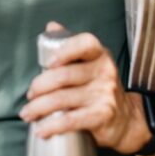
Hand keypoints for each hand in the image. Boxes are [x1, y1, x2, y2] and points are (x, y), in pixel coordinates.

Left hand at [19, 20, 143, 153]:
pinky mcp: (102, 115)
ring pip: (62, 99)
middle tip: (29, 95)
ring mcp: (104, 94)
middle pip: (64, 75)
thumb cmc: (100, 88)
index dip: (65, 50)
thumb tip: (51, 26)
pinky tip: (41, 129)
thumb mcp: (90, 63)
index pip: (85, 44)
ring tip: (27, 113)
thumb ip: (70, 44)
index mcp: (99, 55)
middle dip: (39, 86)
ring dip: (38, 107)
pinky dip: (52, 126)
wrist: (127, 119)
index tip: (48, 62)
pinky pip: (71, 120)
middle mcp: (104, 72)